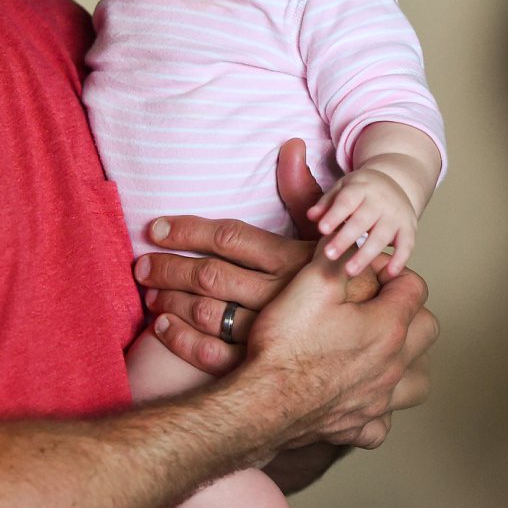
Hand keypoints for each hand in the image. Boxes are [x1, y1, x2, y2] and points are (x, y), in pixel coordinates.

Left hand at [135, 139, 376, 372]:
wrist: (366, 339)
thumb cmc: (338, 276)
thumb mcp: (326, 234)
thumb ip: (304, 192)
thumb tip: (292, 144)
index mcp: (291, 259)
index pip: (229, 238)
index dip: (187, 231)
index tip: (155, 227)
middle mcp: (279, 294)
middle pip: (209, 276)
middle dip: (167, 267)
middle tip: (140, 263)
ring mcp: (270, 333)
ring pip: (206, 312)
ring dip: (169, 300)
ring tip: (148, 290)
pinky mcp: (262, 363)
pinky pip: (211, 353)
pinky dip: (180, 339)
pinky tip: (161, 326)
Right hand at [239, 237, 434, 448]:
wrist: (261, 401)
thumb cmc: (286, 343)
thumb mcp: (310, 283)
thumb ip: (338, 257)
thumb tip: (350, 239)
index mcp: (388, 327)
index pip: (415, 287)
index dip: (392, 271)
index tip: (368, 270)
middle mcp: (393, 365)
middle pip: (428, 330)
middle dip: (409, 311)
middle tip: (376, 305)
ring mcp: (378, 399)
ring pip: (418, 382)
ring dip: (408, 364)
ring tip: (381, 353)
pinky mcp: (359, 426)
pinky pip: (382, 423)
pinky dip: (377, 411)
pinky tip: (359, 398)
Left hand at [309, 167, 418, 277]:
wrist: (398, 182)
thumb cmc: (362, 191)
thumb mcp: (343, 188)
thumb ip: (326, 203)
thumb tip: (311, 216)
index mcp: (361, 188)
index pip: (347, 201)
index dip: (334, 215)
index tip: (321, 229)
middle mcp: (381, 201)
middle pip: (363, 220)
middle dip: (346, 238)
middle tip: (329, 255)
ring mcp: (396, 215)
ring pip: (382, 236)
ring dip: (366, 255)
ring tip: (350, 271)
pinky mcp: (409, 228)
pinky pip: (407, 245)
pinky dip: (400, 259)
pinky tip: (389, 273)